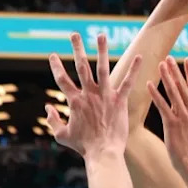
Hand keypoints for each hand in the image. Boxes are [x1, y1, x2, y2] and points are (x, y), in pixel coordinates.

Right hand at [46, 33, 142, 157]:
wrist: (103, 153)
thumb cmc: (83, 147)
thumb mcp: (62, 135)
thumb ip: (53, 120)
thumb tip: (47, 108)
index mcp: (74, 101)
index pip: (62, 79)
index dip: (56, 66)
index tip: (52, 54)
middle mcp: (88, 95)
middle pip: (81, 67)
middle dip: (77, 49)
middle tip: (74, 34)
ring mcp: (104, 97)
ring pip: (102, 69)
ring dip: (102, 51)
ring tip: (101, 35)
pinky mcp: (119, 102)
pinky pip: (127, 83)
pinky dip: (133, 70)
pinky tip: (140, 56)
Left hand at [147, 56, 187, 175]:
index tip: (186, 59)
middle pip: (183, 86)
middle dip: (175, 71)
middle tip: (169, 58)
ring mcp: (182, 116)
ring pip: (173, 93)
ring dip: (166, 78)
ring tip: (160, 65)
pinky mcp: (172, 124)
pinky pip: (162, 106)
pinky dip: (155, 94)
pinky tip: (149, 84)